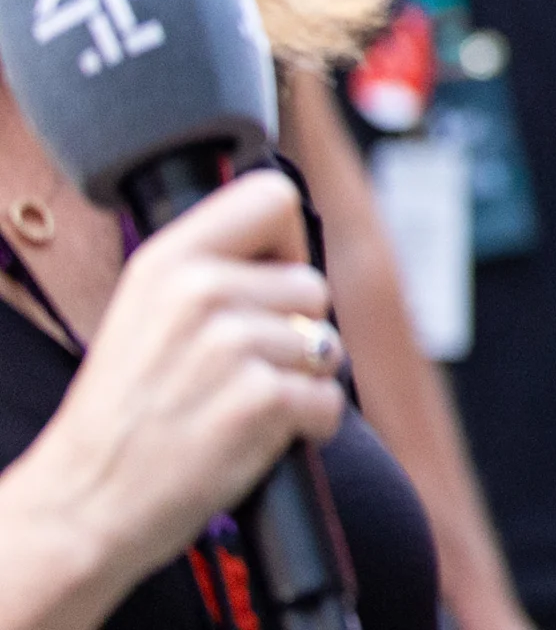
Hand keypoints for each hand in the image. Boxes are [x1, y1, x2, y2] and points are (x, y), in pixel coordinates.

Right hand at [2, 172, 349, 605]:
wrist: (82, 503)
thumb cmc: (122, 414)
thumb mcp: (143, 314)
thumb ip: (209, 271)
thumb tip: (289, 247)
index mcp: (166, 260)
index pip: (271, 197)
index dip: (286, 244)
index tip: (267, 282)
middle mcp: (199, 292)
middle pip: (312, 285)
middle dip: (293, 331)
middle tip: (237, 372)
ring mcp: (231, 346)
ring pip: (326, 345)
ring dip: (298, 381)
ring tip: (236, 405)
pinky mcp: (261, 401)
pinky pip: (328, 400)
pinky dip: (307, 425)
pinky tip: (255, 437)